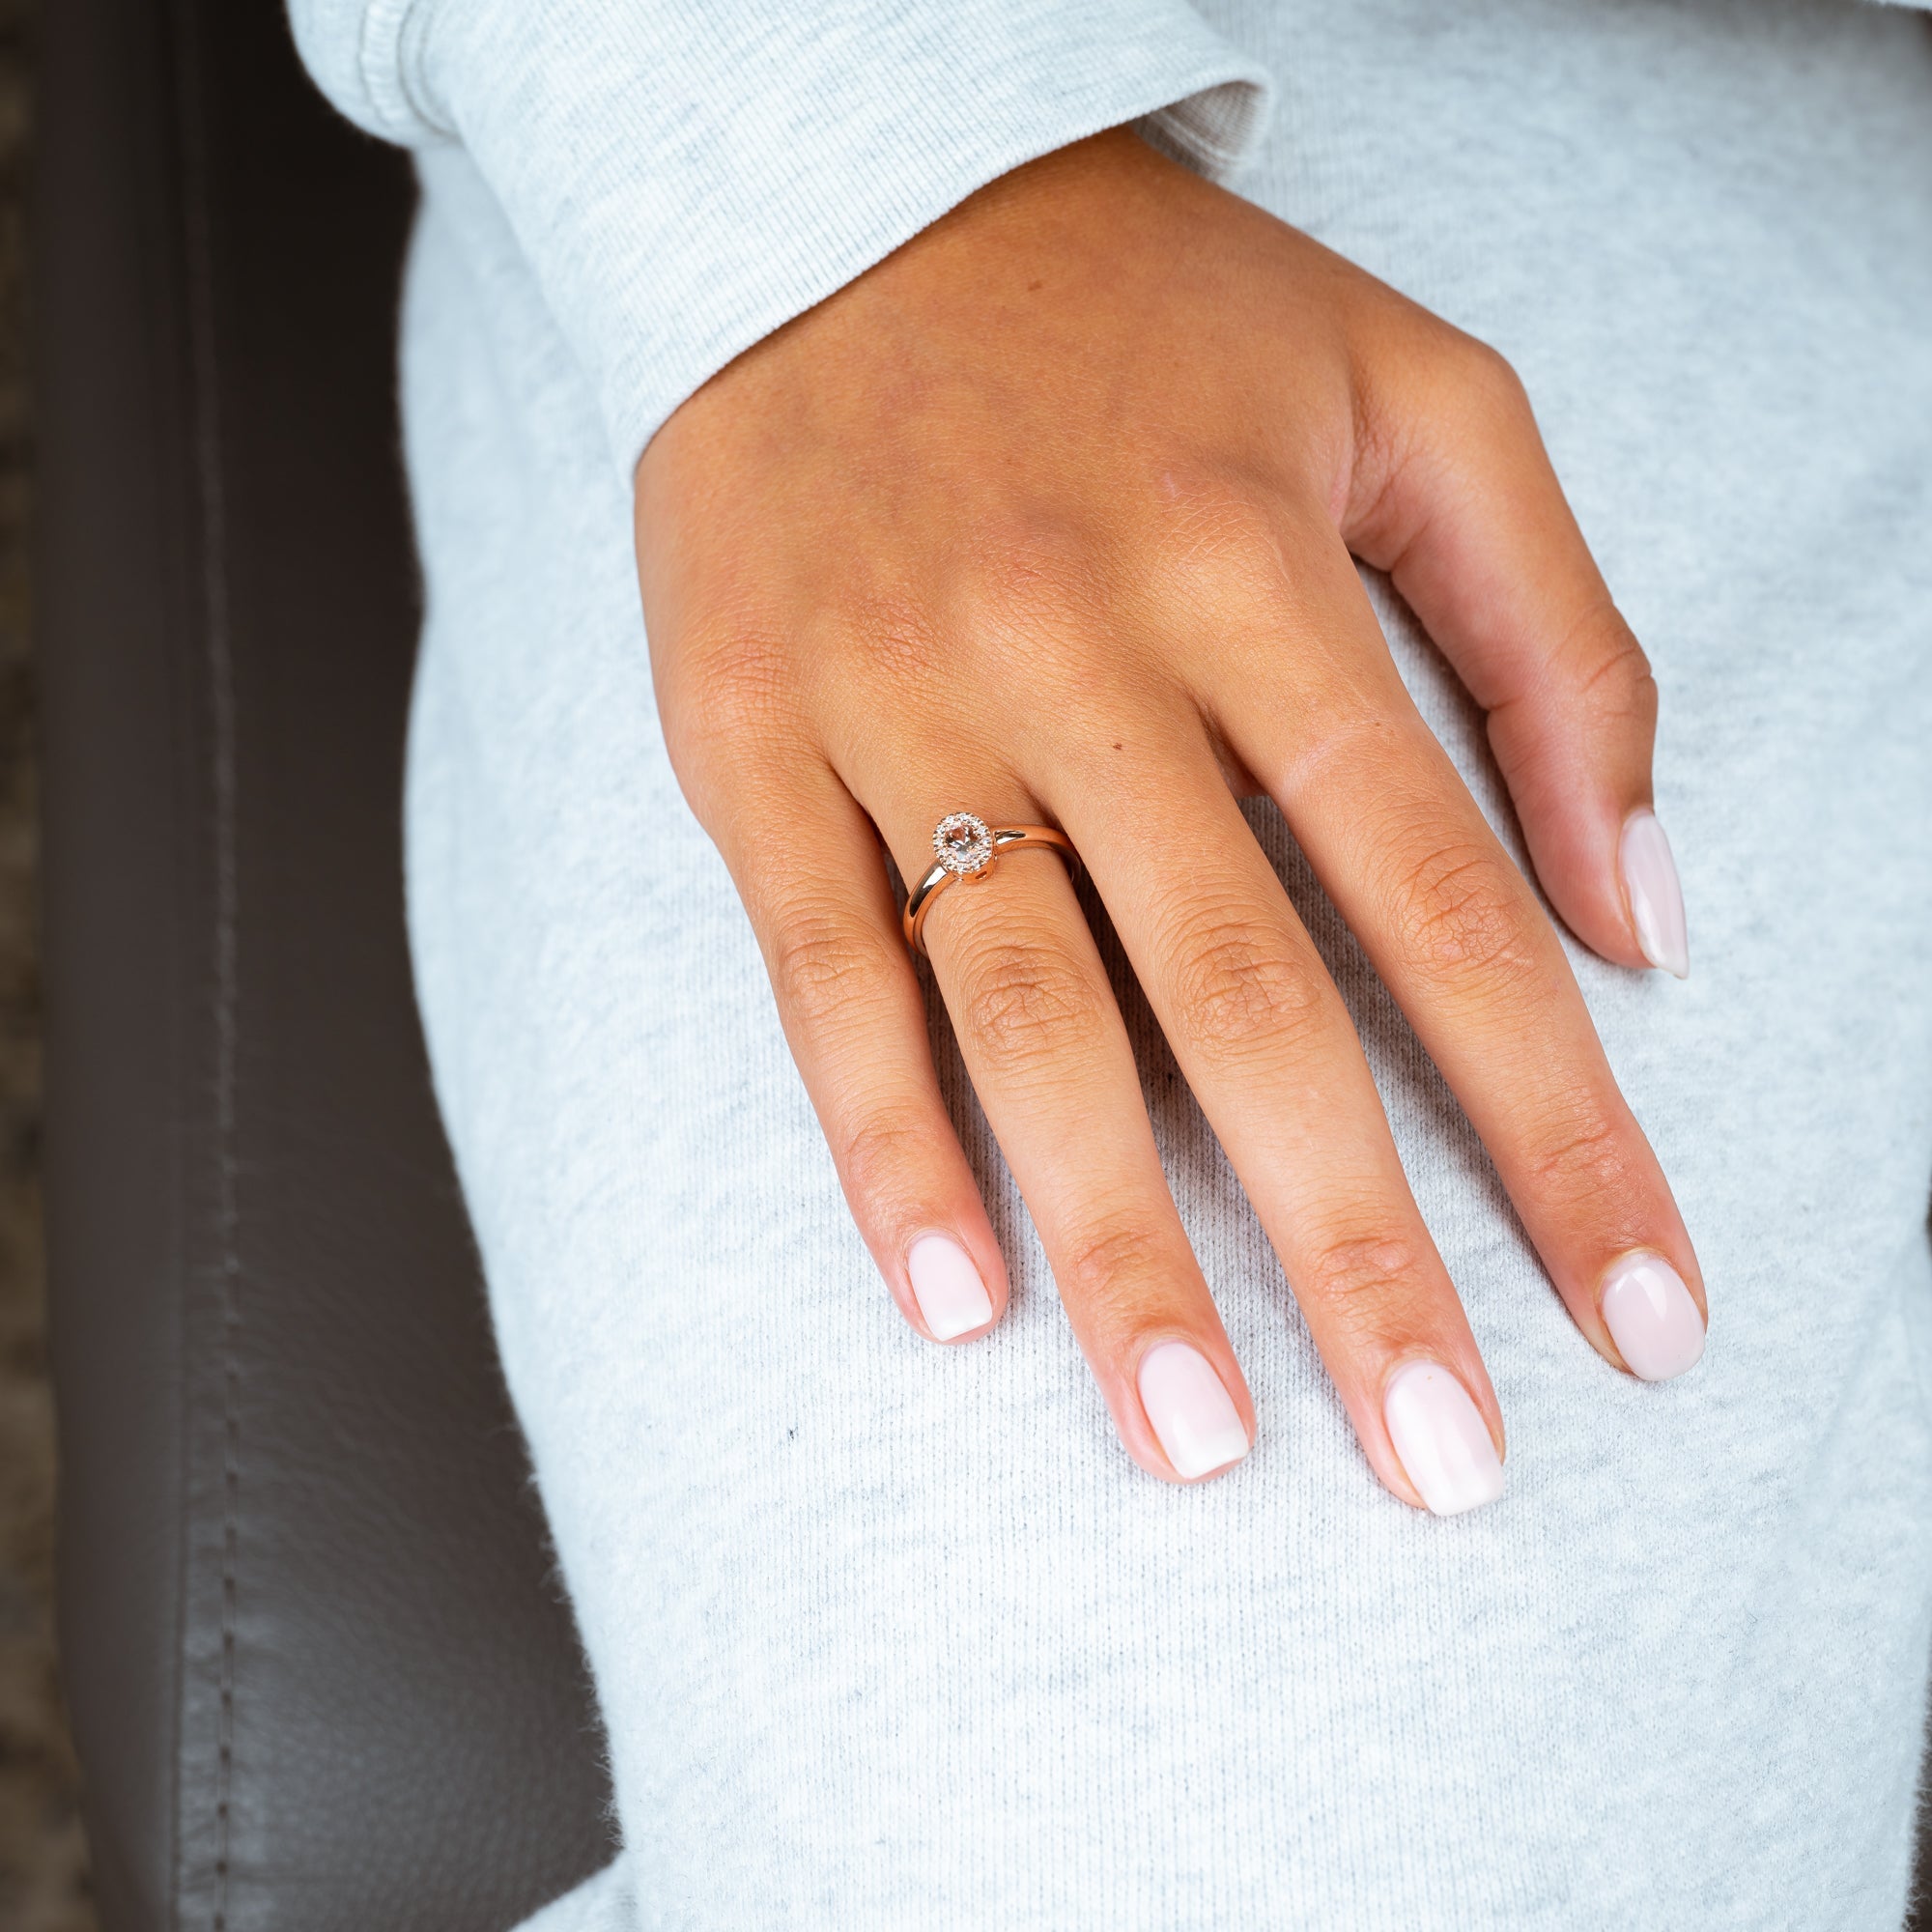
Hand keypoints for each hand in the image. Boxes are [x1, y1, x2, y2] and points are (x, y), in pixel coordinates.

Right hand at [635, 128, 1703, 1509]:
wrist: (837, 198)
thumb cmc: (1148, 316)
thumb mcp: (1415, 393)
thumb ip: (1556, 638)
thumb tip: (1642, 908)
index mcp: (1258, 569)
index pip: (1443, 895)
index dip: (1556, 1120)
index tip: (1634, 1311)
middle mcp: (1079, 653)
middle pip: (1243, 997)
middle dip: (1357, 1246)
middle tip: (1442, 1464)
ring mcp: (897, 701)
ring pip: (1025, 1011)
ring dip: (1116, 1242)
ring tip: (1200, 1438)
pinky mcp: (749, 736)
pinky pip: (818, 964)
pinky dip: (879, 1137)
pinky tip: (953, 1298)